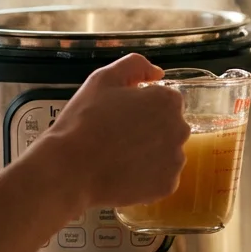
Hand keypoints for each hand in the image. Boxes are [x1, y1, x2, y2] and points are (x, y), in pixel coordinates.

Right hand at [34, 54, 189, 208]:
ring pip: (166, 154)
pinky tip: (124, 175)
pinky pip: (161, 179)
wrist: (70, 169)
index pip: (165, 101)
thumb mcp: (104, 78)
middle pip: (169, 128)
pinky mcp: (168, 186)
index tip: (121, 117)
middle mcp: (180, 129)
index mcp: (167, 101)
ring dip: (149, 155)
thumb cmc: (84, 121)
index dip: (142, 108)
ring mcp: (175, 160)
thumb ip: (135, 65)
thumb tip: (158, 73)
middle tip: (118, 138)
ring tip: (119, 158)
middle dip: (150, 131)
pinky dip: (146, 178)